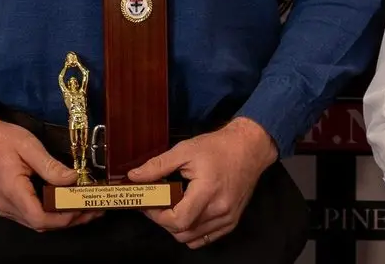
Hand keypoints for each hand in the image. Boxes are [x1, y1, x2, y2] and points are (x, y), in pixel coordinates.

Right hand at [0, 114, 100, 231]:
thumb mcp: (28, 146)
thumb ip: (50, 165)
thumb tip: (73, 179)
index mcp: (12, 192)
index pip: (41, 219)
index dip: (65, 218)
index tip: (86, 206)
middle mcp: (6, 206)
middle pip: (41, 225)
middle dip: (70, 220)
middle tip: (93, 209)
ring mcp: (3, 206)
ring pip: (35, 222)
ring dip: (60, 218)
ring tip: (83, 206)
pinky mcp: (4, 203)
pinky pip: (29, 214)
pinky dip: (48, 213)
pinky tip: (62, 202)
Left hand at [129, 116, 277, 248]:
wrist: (250, 147)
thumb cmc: (219, 147)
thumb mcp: (185, 150)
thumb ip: (158, 165)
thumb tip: (135, 176)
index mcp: (208, 191)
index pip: (177, 220)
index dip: (157, 216)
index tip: (148, 203)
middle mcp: (220, 209)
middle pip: (182, 232)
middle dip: (163, 221)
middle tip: (156, 204)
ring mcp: (228, 218)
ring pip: (192, 238)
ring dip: (177, 227)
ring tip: (172, 207)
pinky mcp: (232, 221)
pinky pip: (206, 238)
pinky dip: (192, 232)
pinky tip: (187, 214)